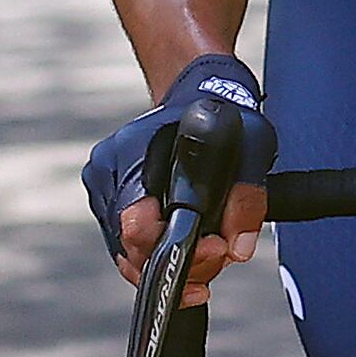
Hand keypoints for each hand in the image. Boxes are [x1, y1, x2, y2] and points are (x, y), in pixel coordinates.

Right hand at [89, 55, 275, 287]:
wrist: (196, 93)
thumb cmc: (221, 115)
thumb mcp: (252, 146)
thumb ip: (247, 198)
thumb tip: (238, 247)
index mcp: (131, 153)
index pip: (134, 225)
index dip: (173, 250)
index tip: (214, 246)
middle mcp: (107, 172)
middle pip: (132, 250)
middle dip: (183, 262)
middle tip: (221, 250)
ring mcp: (103, 188)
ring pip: (130, 255)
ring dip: (174, 263)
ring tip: (212, 250)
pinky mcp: (109, 202)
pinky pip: (129, 247)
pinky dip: (160, 254)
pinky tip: (193, 250)